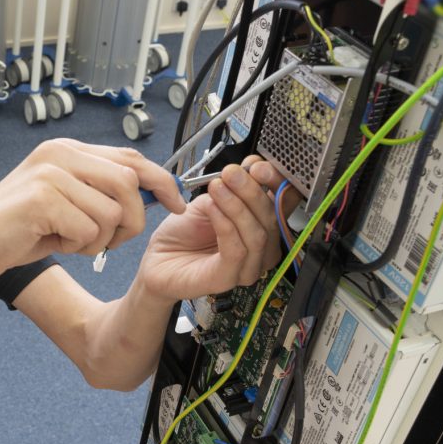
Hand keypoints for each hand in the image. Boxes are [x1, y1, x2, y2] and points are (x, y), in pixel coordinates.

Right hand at [0, 139, 186, 282]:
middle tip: (108, 240)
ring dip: (98, 239)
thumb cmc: (18, 229)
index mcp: (67, 149)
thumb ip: (101, 190)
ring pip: (113, 212)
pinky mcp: (43, 198)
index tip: (178, 203)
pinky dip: (78, 247)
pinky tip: (52, 243)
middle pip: (130, 182)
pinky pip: (90, 231)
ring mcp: (50, 173)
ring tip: (68, 239)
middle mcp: (60, 153)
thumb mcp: (65, 202)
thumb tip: (153, 193)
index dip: (161, 180)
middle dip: (131, 221)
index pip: (131, 157)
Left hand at [138, 155, 300, 300]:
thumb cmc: (183, 234)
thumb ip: (232, 188)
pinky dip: (226, 225)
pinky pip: (236, 250)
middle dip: (252, 191)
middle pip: (272, 218)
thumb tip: (249, 168)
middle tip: (231, 173)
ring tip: (217, 187)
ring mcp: (247, 267)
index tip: (256, 165)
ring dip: (237, 206)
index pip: (285, 204)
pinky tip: (212, 208)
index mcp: (261, 226)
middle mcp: (261, 249)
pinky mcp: (228, 278)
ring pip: (258, 235)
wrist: (157, 259)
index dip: (276, 182)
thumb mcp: (210, 200)